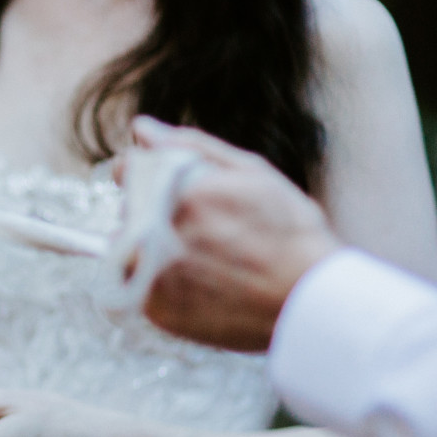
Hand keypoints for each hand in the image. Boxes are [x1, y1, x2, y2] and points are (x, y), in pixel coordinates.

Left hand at [128, 117, 341, 351]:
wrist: (309, 301)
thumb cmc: (289, 232)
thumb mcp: (250, 172)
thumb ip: (189, 145)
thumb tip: (141, 128)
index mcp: (175, 190)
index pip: (127, 172)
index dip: (147, 177)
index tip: (169, 190)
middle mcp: (155, 230)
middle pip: (130, 213)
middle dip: (156, 215)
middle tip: (206, 233)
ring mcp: (149, 271)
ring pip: (130, 250)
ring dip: (153, 250)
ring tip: (205, 261)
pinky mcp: (152, 307)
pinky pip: (139, 285)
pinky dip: (161, 282)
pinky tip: (201, 283)